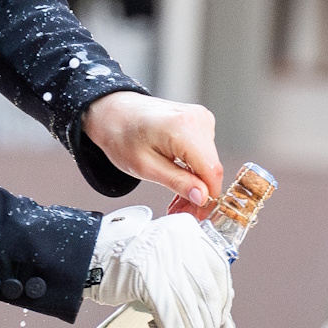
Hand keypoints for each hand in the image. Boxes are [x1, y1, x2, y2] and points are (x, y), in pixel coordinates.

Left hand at [84, 91, 222, 215]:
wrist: (116, 112)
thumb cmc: (123, 135)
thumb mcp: (145, 167)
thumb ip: (177, 182)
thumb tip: (202, 197)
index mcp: (185, 128)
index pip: (211, 170)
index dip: (208, 197)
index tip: (198, 214)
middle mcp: (199, 119)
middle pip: (211, 168)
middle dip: (199, 193)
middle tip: (181, 211)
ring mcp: (202, 118)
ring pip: (209, 162)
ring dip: (196, 183)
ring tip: (176, 199)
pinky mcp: (201, 121)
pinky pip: (204, 152)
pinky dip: (194, 169)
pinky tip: (180, 180)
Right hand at [89, 210, 236, 327]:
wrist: (92, 255)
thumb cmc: (130, 259)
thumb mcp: (166, 251)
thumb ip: (189, 266)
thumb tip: (216, 305)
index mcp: (187, 228)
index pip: (217, 267)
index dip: (223, 297)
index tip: (223, 318)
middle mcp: (178, 238)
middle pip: (204, 289)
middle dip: (211, 322)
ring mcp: (162, 256)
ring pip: (188, 305)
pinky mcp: (146, 276)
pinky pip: (169, 314)